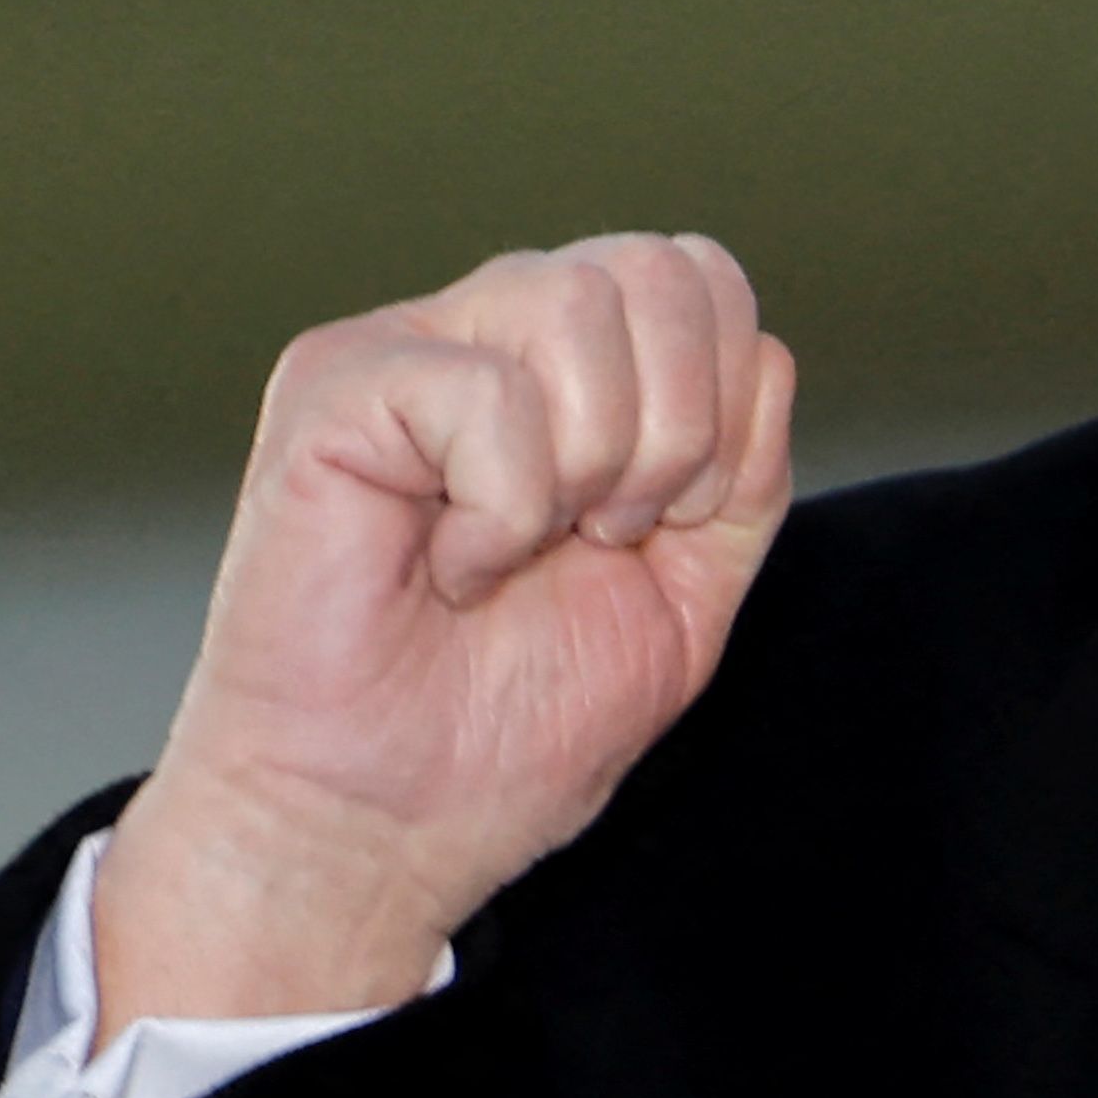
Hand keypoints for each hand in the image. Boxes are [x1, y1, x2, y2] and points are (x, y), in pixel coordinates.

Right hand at [93, 234, 794, 1030]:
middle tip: (602, 539)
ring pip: (576, 301)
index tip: (667, 527)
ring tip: (520, 551)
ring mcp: (405, 351)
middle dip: (679, 433)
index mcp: (568, 376)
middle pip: (660, 269)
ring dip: (591, 463)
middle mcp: (485, 335)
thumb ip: (741, 479)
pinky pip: (486, 388)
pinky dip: (502, 508)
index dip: (729, 405)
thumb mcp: (685, 597)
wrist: (381, 828)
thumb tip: (764, 356)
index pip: (702, 281)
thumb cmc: (504, 731)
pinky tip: (452, 569)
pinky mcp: (333, 388)